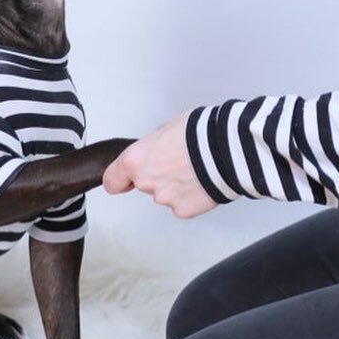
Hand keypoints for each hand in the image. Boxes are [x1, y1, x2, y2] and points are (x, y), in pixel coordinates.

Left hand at [102, 112, 217, 218]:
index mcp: (136, 160)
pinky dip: (191, 196)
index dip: (120, 180)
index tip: (125, 181)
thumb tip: (155, 151)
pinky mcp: (183, 210)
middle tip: (177, 163)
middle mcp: (146, 182)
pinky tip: (202, 182)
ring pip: (165, 195)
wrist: (226, 148)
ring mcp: (165, 199)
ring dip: (176, 186)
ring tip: (195, 170)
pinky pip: (183, 205)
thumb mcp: (166, 129)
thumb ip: (153, 146)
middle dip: (158, 177)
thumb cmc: (199, 133)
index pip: (113, 180)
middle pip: (144, 185)